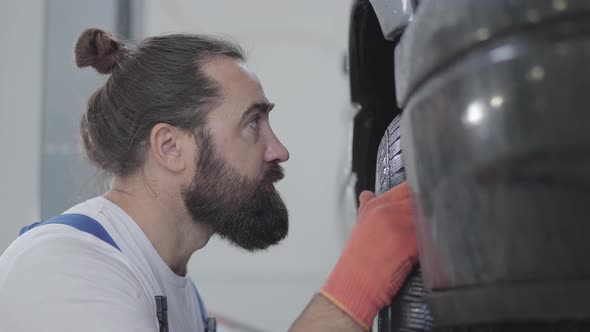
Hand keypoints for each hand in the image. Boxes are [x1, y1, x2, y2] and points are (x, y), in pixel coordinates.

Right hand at [320, 182, 417, 329]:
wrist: (355, 283)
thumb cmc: (356, 260)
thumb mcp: (358, 225)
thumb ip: (367, 206)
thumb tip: (368, 195)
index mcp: (376, 206)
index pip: (406, 188)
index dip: (416, 193)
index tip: (421, 199)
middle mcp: (388, 212)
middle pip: (419, 199)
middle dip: (425, 208)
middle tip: (426, 219)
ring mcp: (401, 226)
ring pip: (427, 215)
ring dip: (430, 223)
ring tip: (426, 234)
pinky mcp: (411, 243)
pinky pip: (430, 235)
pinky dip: (432, 240)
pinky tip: (428, 246)